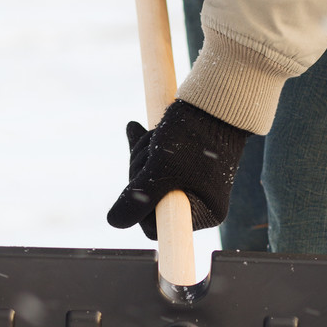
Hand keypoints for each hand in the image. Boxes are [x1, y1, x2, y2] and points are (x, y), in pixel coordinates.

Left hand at [107, 100, 249, 239]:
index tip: (144, 181)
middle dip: (141, 173)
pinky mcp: (183, 163)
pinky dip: (145, 148)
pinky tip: (136, 129)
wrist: (212, 101)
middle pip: (149, 202)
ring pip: (148, 180)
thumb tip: (113, 222)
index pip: (157, 226)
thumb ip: (137, 199)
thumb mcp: (162, 169)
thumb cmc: (194, 137)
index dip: (140, 205)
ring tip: (157, 135)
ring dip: (143, 156)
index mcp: (204, 212)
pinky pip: (154, 164)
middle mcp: (199, 201)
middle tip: (151, 151)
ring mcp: (191, 181)